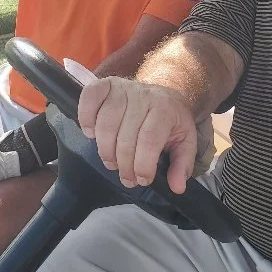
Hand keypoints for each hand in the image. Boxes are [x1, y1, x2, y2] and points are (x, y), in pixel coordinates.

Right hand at [77, 76, 197, 192]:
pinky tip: (91, 134)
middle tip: (127, 177)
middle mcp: (143, 96)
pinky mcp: (106, 84)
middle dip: (124, 164)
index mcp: (165, 109)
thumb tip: (177, 187)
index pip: (149, 139)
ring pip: (105, 123)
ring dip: (105, 150)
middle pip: (125, 135)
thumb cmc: (171, 121)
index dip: (142, 164)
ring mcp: (123, 88)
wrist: (164, 93)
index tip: (142, 179)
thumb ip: (183, 164)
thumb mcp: (185, 141)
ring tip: (112, 162)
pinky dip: (86, 117)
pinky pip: (90, 97)